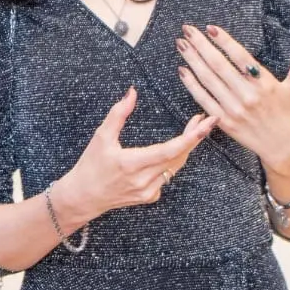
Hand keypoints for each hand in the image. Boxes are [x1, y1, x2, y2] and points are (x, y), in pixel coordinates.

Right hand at [53, 87, 215, 221]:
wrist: (83, 197)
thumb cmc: (90, 165)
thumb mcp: (101, 137)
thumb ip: (118, 114)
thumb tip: (132, 92)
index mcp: (132, 164)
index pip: (170, 150)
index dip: (191, 137)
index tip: (205, 123)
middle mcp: (144, 180)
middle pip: (179, 157)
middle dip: (194, 137)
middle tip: (205, 120)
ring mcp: (148, 191)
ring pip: (175, 167)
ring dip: (186, 148)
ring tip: (194, 129)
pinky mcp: (149, 197)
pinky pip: (167, 176)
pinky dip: (171, 162)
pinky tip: (170, 152)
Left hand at [176, 24, 289, 172]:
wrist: (282, 147)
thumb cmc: (289, 115)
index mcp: (265, 84)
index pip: (241, 57)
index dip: (225, 41)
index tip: (210, 28)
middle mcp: (248, 96)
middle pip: (219, 66)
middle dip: (201, 46)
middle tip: (187, 30)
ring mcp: (234, 110)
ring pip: (209, 81)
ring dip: (192, 61)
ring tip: (181, 44)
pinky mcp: (225, 122)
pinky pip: (204, 100)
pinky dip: (192, 85)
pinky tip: (183, 71)